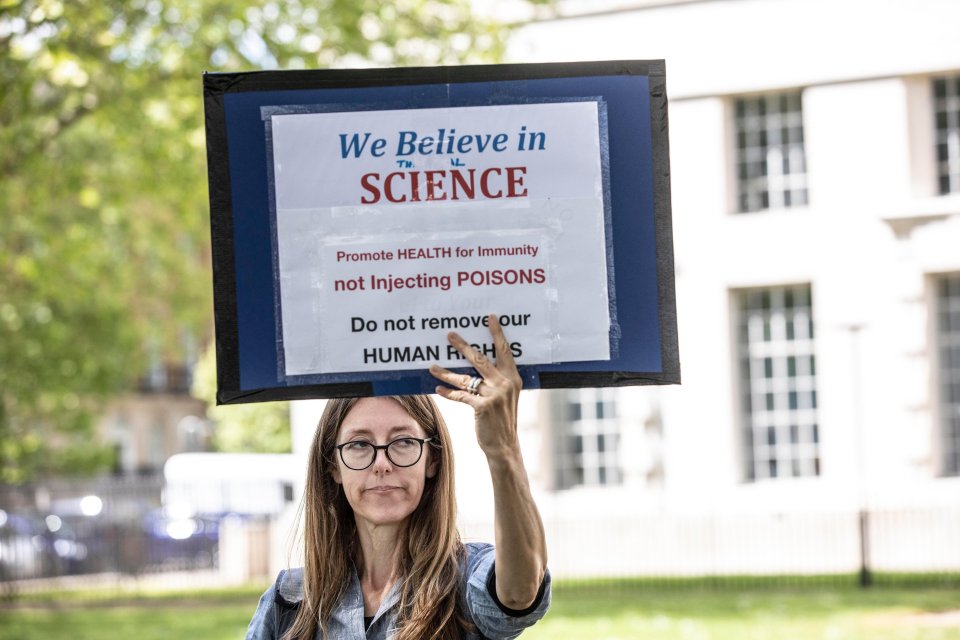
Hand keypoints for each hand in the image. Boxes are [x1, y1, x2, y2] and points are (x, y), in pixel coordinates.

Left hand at [429, 314, 522, 455]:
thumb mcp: (506, 397)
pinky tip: (438, 389)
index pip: (504, 351)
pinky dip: (448, 392)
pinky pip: (460, 395)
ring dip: (446, 372)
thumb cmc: (502, 420)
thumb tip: (477, 368)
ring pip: (465, 378)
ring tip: (432, 366)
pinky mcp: (483, 406)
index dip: (497, 333)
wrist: (505, 445)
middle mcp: (505, 383)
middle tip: (450, 335)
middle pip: (480, 359)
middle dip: (463, 346)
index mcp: (513, 378)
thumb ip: (497, 381)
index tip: (490, 317)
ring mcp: (494, 395)